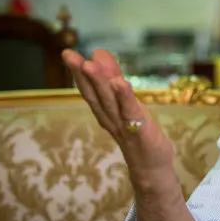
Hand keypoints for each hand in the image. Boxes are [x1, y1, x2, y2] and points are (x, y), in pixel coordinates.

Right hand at [62, 48, 174, 175]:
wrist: (151, 167)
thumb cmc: (137, 132)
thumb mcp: (125, 103)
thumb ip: (113, 79)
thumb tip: (99, 54)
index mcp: (105, 111)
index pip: (89, 90)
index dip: (77, 72)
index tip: (68, 52)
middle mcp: (110, 118)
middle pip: (94, 94)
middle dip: (81, 74)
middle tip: (69, 55)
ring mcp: (124, 125)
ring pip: (109, 102)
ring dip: (99, 83)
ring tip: (90, 64)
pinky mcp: (140, 129)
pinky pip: (131, 111)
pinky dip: (124, 97)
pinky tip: (120, 82)